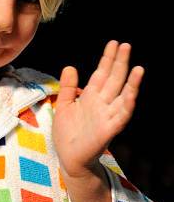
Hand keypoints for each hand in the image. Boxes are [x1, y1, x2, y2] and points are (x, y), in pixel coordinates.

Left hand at [53, 40, 143, 177]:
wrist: (68, 158)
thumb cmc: (67, 134)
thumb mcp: (63, 106)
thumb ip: (67, 88)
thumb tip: (70, 66)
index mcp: (91, 97)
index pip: (102, 74)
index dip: (107, 59)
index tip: (114, 43)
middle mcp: (102, 103)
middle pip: (114, 80)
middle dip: (119, 63)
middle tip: (125, 45)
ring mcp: (107, 116)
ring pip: (122, 96)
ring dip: (131, 83)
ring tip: (138, 67)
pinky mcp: (109, 129)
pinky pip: (121, 115)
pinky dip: (127, 103)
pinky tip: (132, 92)